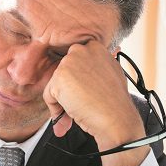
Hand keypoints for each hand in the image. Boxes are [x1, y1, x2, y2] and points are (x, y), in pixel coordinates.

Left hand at [43, 43, 150, 165]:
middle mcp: (81, 50)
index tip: (86, 94)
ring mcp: (69, 63)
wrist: (116, 117)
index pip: (76, 63)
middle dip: (69, 91)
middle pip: (64, 73)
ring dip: (63, 101)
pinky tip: (71, 115)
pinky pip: (49, 96)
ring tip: (79, 111)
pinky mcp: (59, 78)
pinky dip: (56, 109)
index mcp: (95, 47)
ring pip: (56, 85)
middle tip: (81, 105)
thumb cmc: (116, 102)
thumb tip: (87, 75)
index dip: (79, 81)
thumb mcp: (112, 75)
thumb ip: (98, 69)